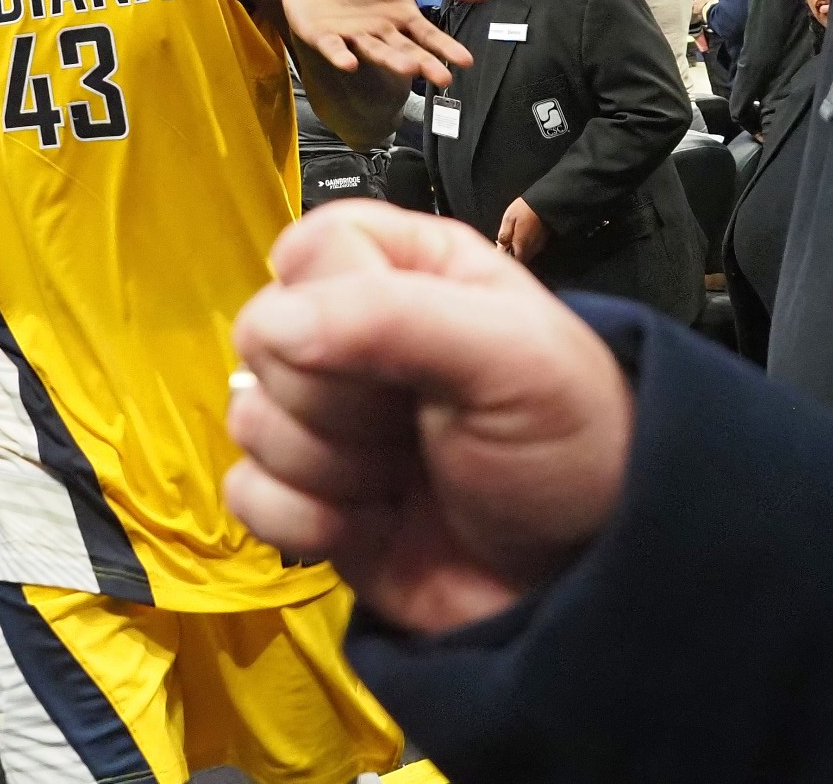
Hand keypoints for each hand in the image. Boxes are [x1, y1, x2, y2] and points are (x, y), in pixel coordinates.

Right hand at [223, 199, 632, 633]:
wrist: (586, 586)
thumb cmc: (572, 449)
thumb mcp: (512, 358)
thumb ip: (390, 318)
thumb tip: (270, 325)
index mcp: (410, 271)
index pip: (314, 246)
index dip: (338, 299)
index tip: (401, 349)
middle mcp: (355, 334)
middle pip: (266, 335)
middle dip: (338, 398)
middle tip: (415, 424)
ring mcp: (325, 419)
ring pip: (249, 417)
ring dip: (331, 465)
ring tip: (405, 477)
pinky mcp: (305, 495)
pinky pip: (245, 491)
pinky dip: (303, 520)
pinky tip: (367, 524)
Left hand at [283, 0, 489, 89]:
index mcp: (401, 16)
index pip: (427, 34)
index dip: (444, 47)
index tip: (464, 62)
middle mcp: (381, 31)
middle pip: (405, 50)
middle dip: (423, 63)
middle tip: (442, 80)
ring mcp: (353, 36)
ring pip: (375, 51)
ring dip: (391, 60)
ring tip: (409, 70)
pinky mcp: (325, 36)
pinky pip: (334, 48)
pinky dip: (341, 56)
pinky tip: (350, 63)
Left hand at [496, 196, 548, 263]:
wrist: (545, 202)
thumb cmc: (525, 209)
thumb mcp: (509, 219)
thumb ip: (504, 235)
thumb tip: (500, 246)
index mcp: (521, 246)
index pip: (512, 261)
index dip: (504, 258)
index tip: (496, 251)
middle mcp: (531, 249)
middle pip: (519, 259)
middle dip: (510, 255)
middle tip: (502, 245)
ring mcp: (538, 246)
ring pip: (525, 255)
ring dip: (517, 251)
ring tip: (509, 239)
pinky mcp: (543, 241)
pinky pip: (531, 249)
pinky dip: (524, 246)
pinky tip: (519, 236)